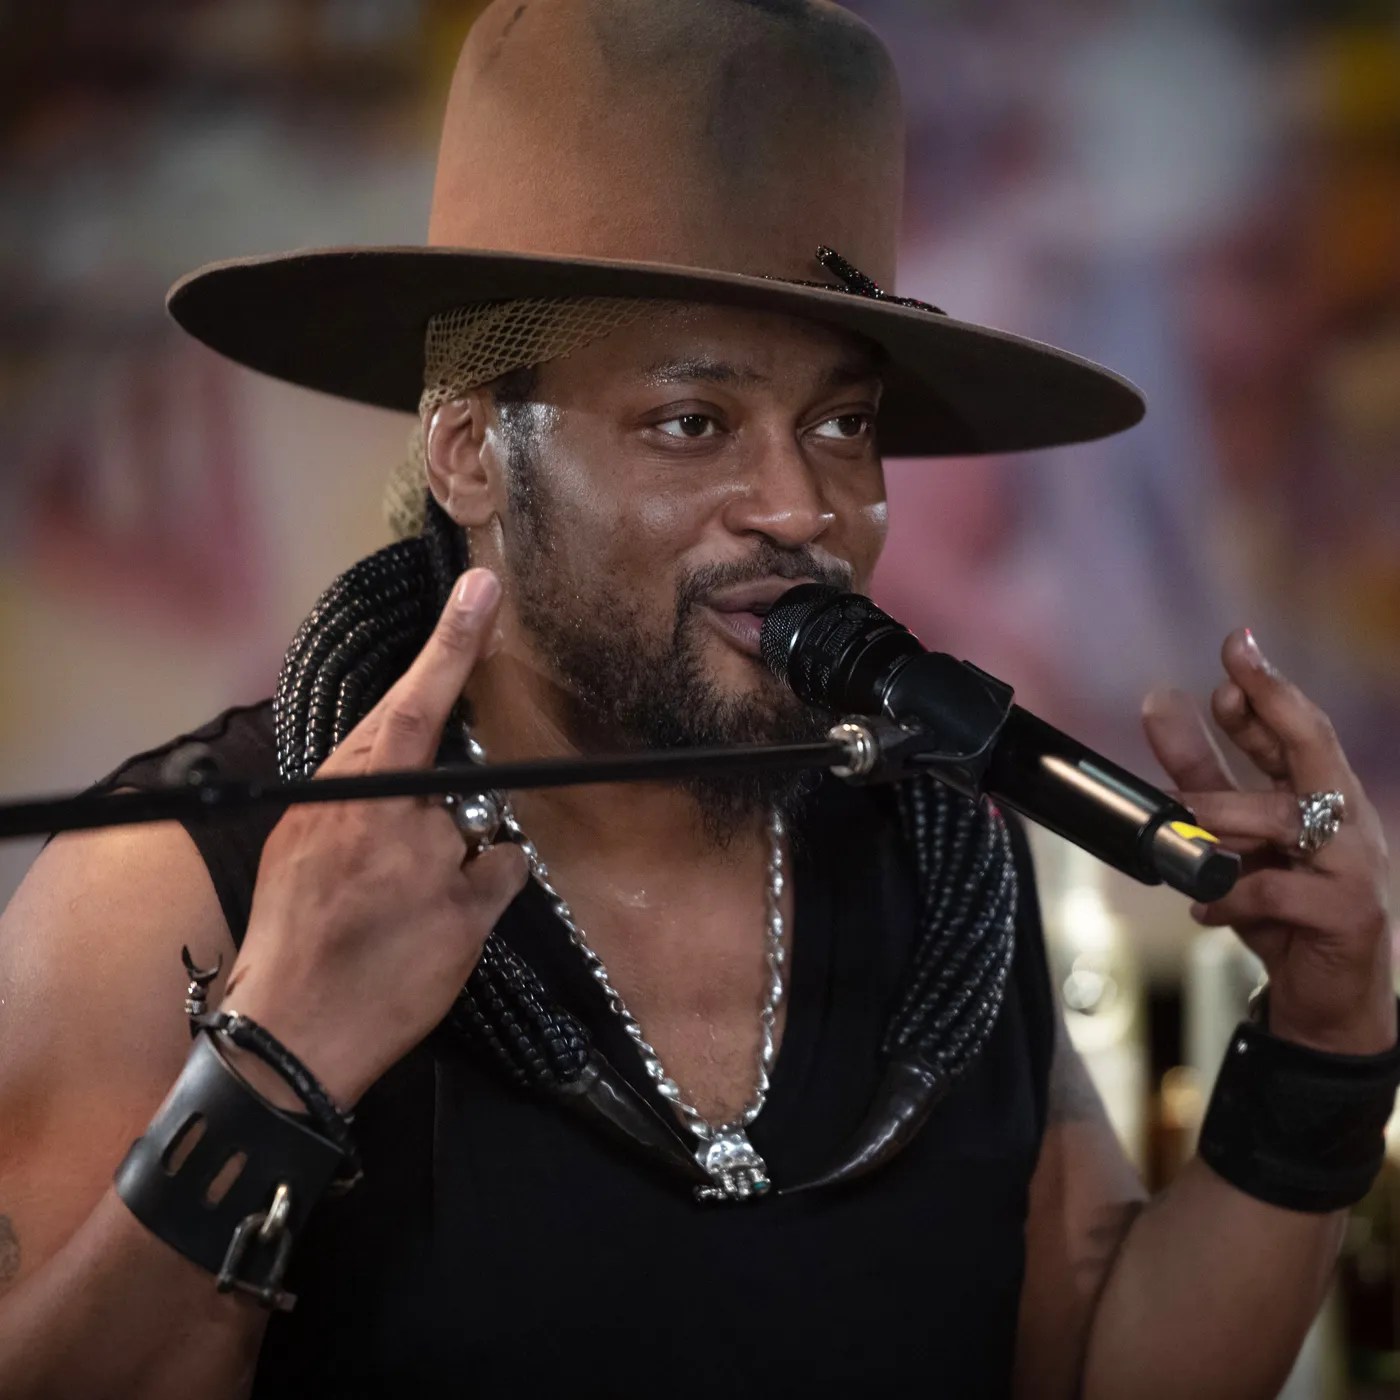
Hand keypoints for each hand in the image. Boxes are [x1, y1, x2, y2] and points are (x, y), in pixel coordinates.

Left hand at [221, 568, 528, 1104]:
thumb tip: (499, 844)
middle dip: (433, 680)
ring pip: (368, 756)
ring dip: (409, 746)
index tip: (478, 585)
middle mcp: (331, 797)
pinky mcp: (289, 850)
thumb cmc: (379, 985)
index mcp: (378, 803)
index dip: (456, 641)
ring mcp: (302, 821)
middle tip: (471, 639)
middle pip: (390, 716)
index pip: (424, 701)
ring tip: (443, 765)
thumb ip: (489, 868)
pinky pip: (346, 793)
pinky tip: (402, 823)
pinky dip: (385, 792)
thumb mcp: (462, 927)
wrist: (283, 1046)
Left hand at [1143, 628, 1393, 1055]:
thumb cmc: (1281, 910)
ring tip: (1184, 842)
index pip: (1296, 727)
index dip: (1266, 686)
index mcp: (1320, 795)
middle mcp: (1347, 819)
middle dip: (1273, 709)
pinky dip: (1227, 895)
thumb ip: (1198, 772)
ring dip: (1220, 825)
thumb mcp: (1230, 835)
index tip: (1235, 644)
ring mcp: (1355, 864)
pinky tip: (1204, 908)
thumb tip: (1159, 701)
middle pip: (1314, 749)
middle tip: (1230, 683)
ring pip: (1281, 819)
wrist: (1324, 1000)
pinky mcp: (1348, 913)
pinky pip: (1273, 888)